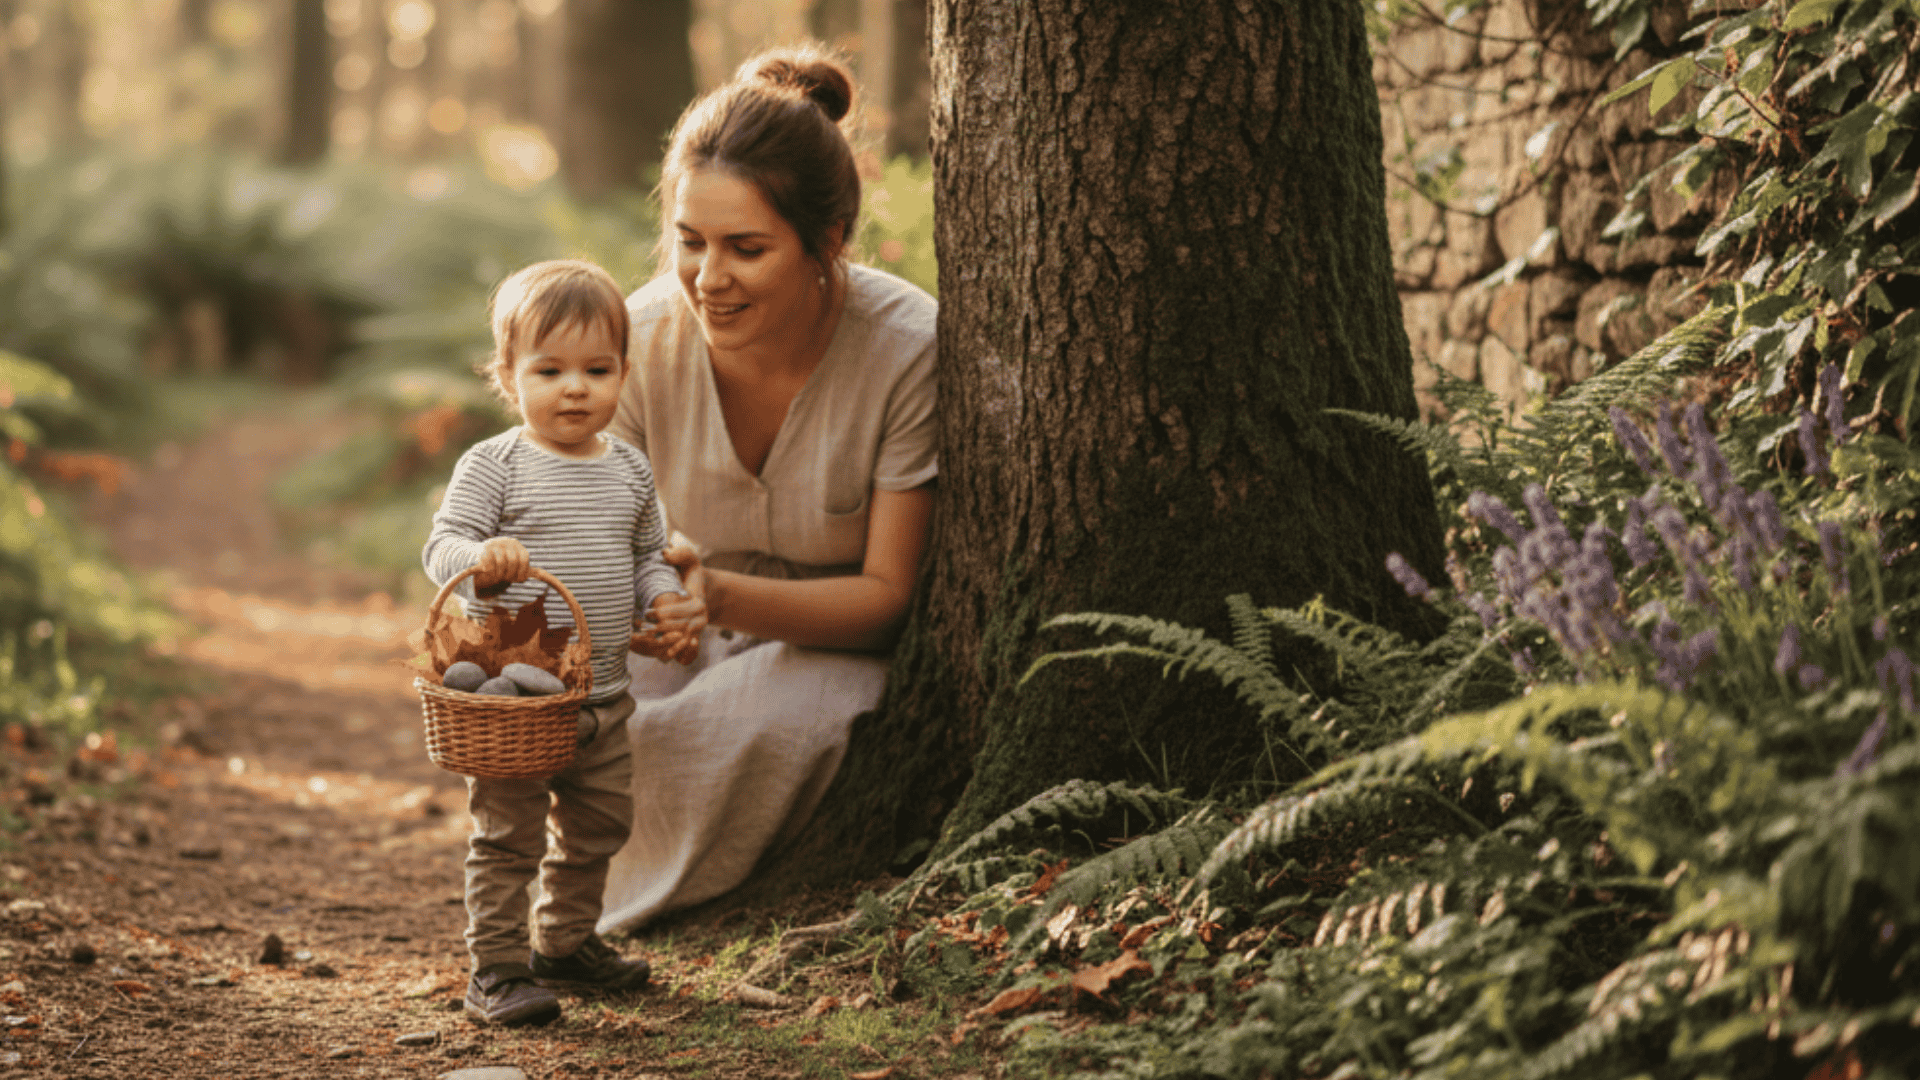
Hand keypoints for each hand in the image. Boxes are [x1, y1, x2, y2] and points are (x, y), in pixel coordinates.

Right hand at [474, 537, 530, 587]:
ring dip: (499, 575)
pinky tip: (487, 573)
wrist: (474, 557)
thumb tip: (554, 583)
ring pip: (502, 563)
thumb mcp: (513, 565)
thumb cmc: (497, 564)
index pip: (524, 557)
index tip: (518, 579)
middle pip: (514, 561)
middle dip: (510, 574)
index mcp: (516, 544)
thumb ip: (526, 570)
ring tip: (496, 577)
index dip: (522, 571)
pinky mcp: (483, 549)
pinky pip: (490, 564)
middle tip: (505, 579)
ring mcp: (494, 544)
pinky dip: (490, 573)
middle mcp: (506, 541)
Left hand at [630, 545, 708, 664]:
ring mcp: (696, 632)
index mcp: (699, 603)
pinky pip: (682, 653)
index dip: (662, 613)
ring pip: (677, 643)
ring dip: (659, 644)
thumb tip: (665, 553)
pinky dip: (670, 653)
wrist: (698, 591)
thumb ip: (680, 553)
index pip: (679, 612)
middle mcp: (700, 620)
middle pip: (677, 630)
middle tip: (638, 627)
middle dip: (657, 629)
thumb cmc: (689, 573)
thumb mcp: (689, 559)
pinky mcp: (691, 640)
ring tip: (641, 640)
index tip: (646, 612)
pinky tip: (657, 653)